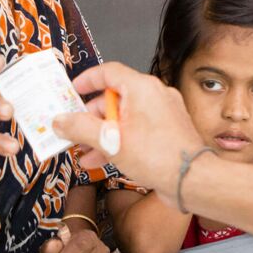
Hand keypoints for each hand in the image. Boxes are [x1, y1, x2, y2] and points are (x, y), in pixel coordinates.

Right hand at [52, 62, 204, 197]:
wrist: (192, 180)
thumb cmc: (158, 156)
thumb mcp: (110, 141)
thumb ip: (80, 128)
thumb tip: (60, 121)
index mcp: (142, 88)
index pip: (108, 72)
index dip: (87, 80)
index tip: (73, 90)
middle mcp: (154, 95)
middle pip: (114, 97)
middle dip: (90, 117)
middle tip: (73, 129)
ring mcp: (163, 114)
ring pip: (124, 116)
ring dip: (102, 132)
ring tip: (83, 150)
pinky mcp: (167, 132)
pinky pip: (137, 130)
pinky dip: (119, 140)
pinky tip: (101, 159)